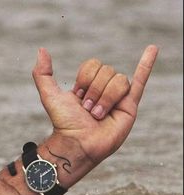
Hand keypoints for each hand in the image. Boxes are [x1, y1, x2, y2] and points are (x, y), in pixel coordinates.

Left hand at [32, 46, 157, 162]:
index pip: (93, 64)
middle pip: (107, 71)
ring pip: (120, 80)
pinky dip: (147, 65)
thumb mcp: (49, 96)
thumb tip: (42, 50)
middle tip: (88, 110)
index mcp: (88, 85)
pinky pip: (140, 81)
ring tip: (98, 115)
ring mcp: (117, 97)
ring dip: (106, 98)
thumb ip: (42, 74)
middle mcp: (103, 89)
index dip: (85, 78)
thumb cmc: (64, 122)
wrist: (78, 143)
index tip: (78, 95)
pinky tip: (152, 49)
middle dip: (95, 91)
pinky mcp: (129, 106)